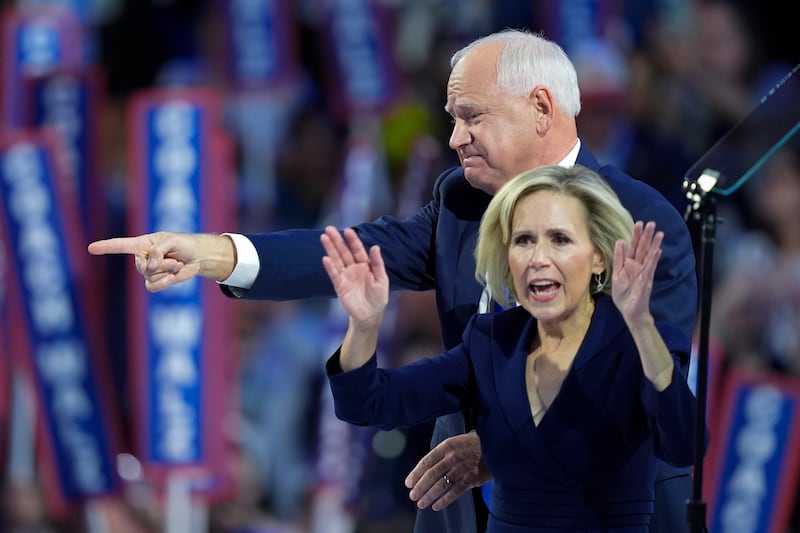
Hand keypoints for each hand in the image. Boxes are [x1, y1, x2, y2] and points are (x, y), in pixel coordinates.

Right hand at [87, 232, 234, 291]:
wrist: (197, 257)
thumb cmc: (183, 244)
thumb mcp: (172, 241)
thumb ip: (158, 250)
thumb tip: (149, 266)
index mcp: (142, 244)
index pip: (120, 245)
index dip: (106, 247)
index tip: (90, 248)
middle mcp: (142, 258)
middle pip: (141, 266)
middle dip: (162, 263)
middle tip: (174, 258)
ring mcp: (148, 271)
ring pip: (150, 276)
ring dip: (167, 270)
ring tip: (176, 264)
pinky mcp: (156, 282)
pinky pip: (153, 286)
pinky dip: (164, 282)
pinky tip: (173, 276)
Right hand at [320, 226, 387, 324]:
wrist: (370, 315)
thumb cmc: (378, 297)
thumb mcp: (382, 280)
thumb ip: (377, 264)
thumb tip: (375, 246)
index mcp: (365, 264)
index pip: (357, 249)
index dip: (353, 240)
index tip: (348, 230)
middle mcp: (354, 268)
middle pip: (344, 251)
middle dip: (337, 240)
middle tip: (329, 228)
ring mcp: (346, 276)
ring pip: (337, 260)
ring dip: (330, 249)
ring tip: (323, 237)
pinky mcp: (339, 286)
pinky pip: (334, 275)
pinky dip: (330, 267)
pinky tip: (325, 258)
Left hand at [404, 431, 491, 510]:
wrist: (495, 445)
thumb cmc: (471, 444)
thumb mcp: (454, 442)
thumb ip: (441, 455)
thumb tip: (425, 470)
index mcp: (447, 446)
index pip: (427, 461)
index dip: (416, 473)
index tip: (408, 483)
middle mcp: (453, 457)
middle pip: (432, 475)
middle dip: (421, 487)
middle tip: (413, 495)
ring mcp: (462, 469)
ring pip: (442, 485)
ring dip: (430, 496)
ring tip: (421, 503)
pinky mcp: (471, 479)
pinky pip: (455, 492)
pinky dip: (445, 500)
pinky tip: (436, 506)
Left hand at [612, 221, 662, 325]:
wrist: (629, 310)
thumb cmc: (623, 294)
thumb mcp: (617, 274)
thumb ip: (618, 258)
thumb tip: (620, 241)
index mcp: (629, 264)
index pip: (633, 247)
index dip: (635, 236)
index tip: (639, 223)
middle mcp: (638, 266)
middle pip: (642, 248)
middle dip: (646, 236)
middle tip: (651, 223)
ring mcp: (643, 272)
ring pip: (649, 255)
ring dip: (654, 244)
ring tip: (659, 233)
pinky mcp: (646, 280)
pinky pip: (650, 268)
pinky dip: (653, 259)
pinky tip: (657, 250)